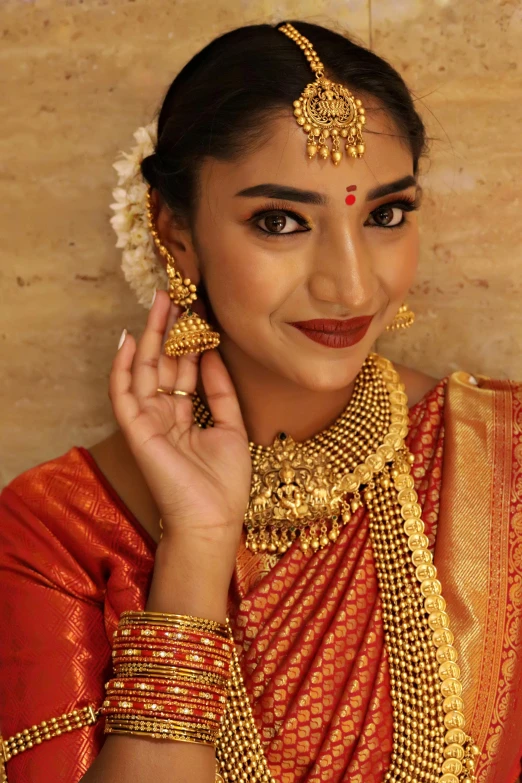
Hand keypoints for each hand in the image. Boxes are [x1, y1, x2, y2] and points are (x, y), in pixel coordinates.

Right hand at [109, 290, 250, 561]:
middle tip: (176, 296)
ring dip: (149, 336)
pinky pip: (123, 393)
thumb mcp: (231, 428)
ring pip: (144, 370)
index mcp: (185, 418)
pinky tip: (129, 338)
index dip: (190, 343)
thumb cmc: (224, 484)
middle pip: (162, 364)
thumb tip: (213, 355)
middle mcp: (163, 416)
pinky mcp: (135, 430)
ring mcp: (147, 422)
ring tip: (159, 302)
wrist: (212, 520)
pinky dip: (123, 366)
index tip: (199, 313)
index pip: (183, 371)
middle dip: (168, 330)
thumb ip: (220, 392)